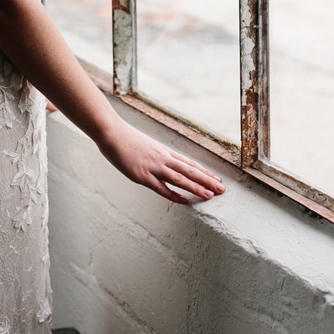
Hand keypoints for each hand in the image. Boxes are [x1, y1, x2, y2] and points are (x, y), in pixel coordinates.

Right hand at [97, 121, 226, 203]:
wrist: (111, 132)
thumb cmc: (125, 138)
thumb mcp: (146, 145)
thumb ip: (155, 155)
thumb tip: (162, 162)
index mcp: (164, 151)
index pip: (189, 164)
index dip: (204, 172)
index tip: (216, 179)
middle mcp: (163, 158)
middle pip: (190, 171)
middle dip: (207, 180)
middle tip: (222, 189)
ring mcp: (153, 167)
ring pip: (180, 179)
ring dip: (196, 187)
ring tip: (210, 195)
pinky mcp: (142, 175)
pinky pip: (161, 187)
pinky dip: (174, 194)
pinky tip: (185, 200)